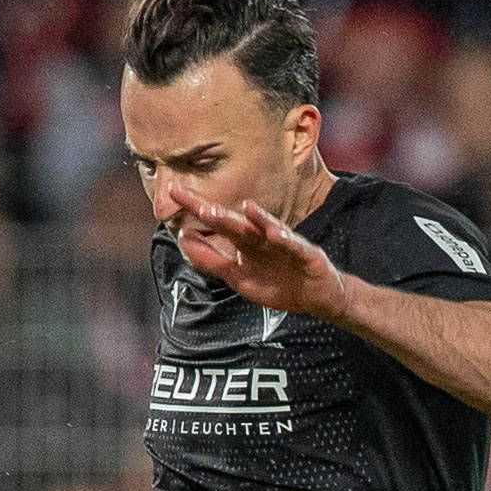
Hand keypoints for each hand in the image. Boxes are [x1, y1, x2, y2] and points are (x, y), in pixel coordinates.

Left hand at [172, 198, 346, 320]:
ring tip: (238, 209)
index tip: (173, 192)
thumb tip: (184, 240)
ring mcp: (284, 244)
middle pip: (237, 223)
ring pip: (265, 229)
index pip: (217, 223)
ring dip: (253, 219)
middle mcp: (262, 237)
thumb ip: (212, 261)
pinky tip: (274, 232)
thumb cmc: (278, 284)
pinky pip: (294, 245)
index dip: (196, 208)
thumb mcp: (238, 278)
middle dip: (219, 214)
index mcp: (244, 242)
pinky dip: (285, 238)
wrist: (317, 298)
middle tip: (198, 204)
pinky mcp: (306, 254)